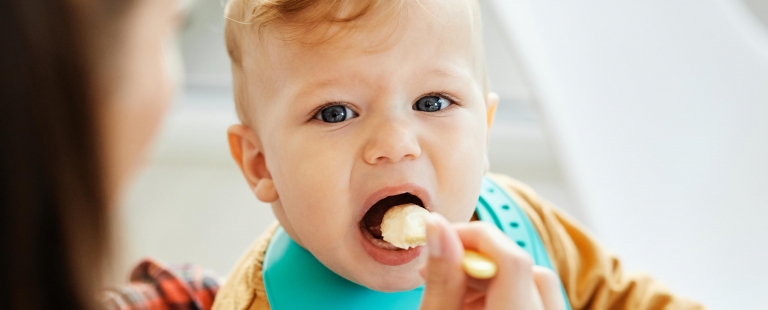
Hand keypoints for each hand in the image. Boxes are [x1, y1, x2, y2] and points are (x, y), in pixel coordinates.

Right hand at [419, 213, 565, 309]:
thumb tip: (438, 225)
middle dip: (484, 259)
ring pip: (538, 283)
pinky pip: (541, 301)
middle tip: (446, 270)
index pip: (513, 260)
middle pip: (528, 269)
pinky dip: (511, 294)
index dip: (476, 238)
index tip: (443, 237)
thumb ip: (443, 278)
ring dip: (497, 277)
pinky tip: (477, 306)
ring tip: (459, 296)